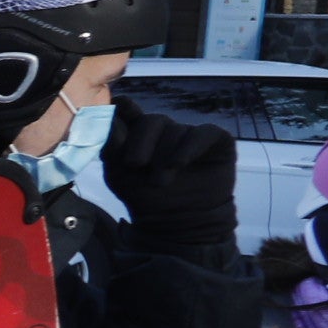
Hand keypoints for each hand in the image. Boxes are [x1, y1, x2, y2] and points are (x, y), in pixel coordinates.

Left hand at [100, 99, 238, 250]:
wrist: (179, 222)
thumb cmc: (145, 197)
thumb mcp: (118, 173)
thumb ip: (111, 144)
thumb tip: (110, 112)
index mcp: (138, 134)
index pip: (130, 113)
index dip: (124, 108)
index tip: (119, 104)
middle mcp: (165, 130)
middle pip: (151, 121)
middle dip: (140, 142)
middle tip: (135, 164)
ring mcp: (190, 134)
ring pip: (175, 130)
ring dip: (164, 156)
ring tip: (160, 181)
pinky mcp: (216, 140)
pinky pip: (203, 133)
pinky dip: (189, 147)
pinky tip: (180, 163)